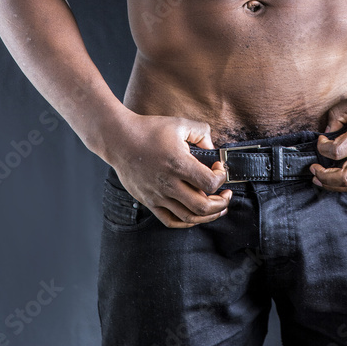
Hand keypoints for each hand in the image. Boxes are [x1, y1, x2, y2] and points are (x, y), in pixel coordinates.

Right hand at [109, 112, 232, 227]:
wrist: (120, 139)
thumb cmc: (149, 130)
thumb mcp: (180, 123)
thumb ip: (202, 133)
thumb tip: (213, 149)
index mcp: (178, 163)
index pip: (209, 183)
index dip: (221, 178)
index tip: (220, 169)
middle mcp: (169, 183)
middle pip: (202, 206)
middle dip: (221, 203)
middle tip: (226, 195)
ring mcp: (158, 195)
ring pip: (189, 217)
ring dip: (208, 215)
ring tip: (217, 208)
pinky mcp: (149, 201)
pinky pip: (170, 220)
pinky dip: (187, 222)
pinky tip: (195, 215)